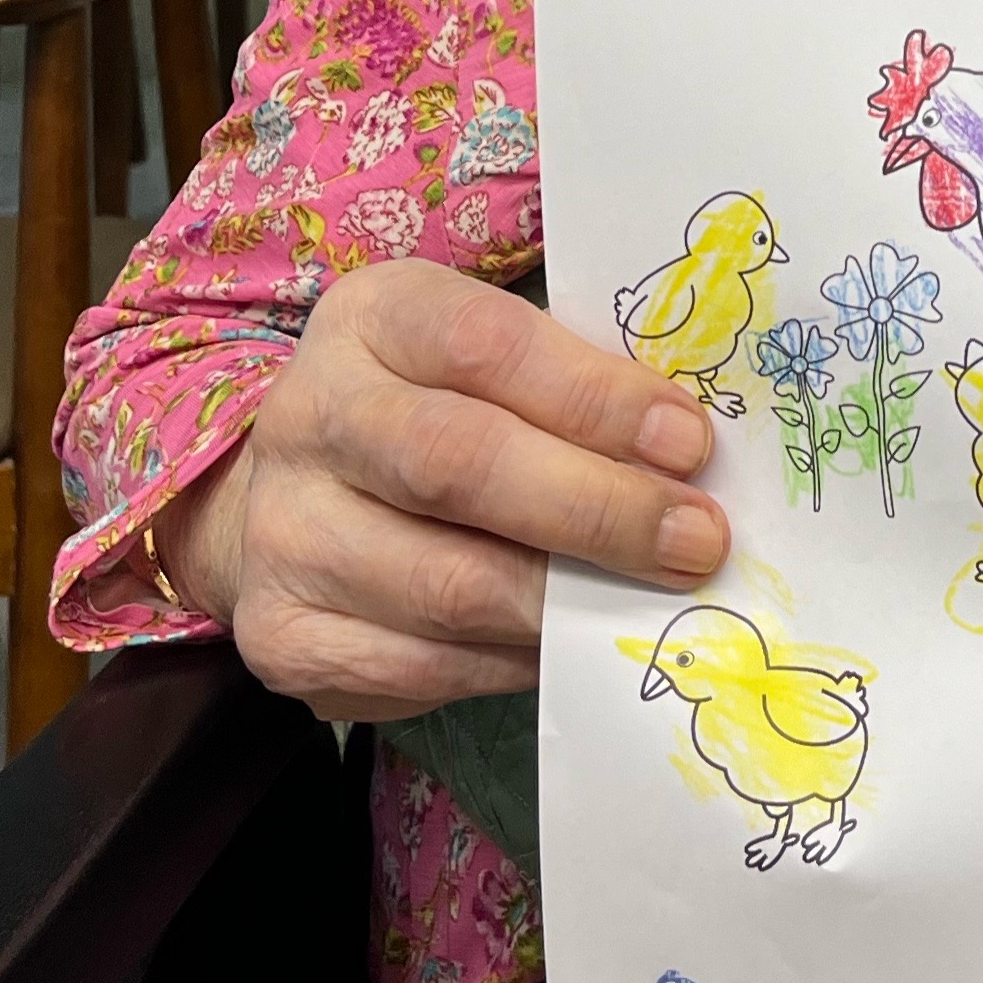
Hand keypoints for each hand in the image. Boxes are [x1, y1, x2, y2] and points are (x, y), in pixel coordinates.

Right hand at [154, 258, 728, 719]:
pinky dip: (520, 659)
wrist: (292, 498)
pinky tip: (574, 639)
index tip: (688, 442)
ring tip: (655, 598)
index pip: (484, 344)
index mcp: (375, 318)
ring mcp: (287, 535)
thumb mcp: (492, 359)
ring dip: (572, 600)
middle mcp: (312, 417)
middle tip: (696, 539)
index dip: (594, 396)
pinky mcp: (289, 640)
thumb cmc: (436, 407)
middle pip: (459, 464)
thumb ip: (575, 385)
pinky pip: (428, 664)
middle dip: (598, 508)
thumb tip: (692, 457)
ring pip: (448, 583)